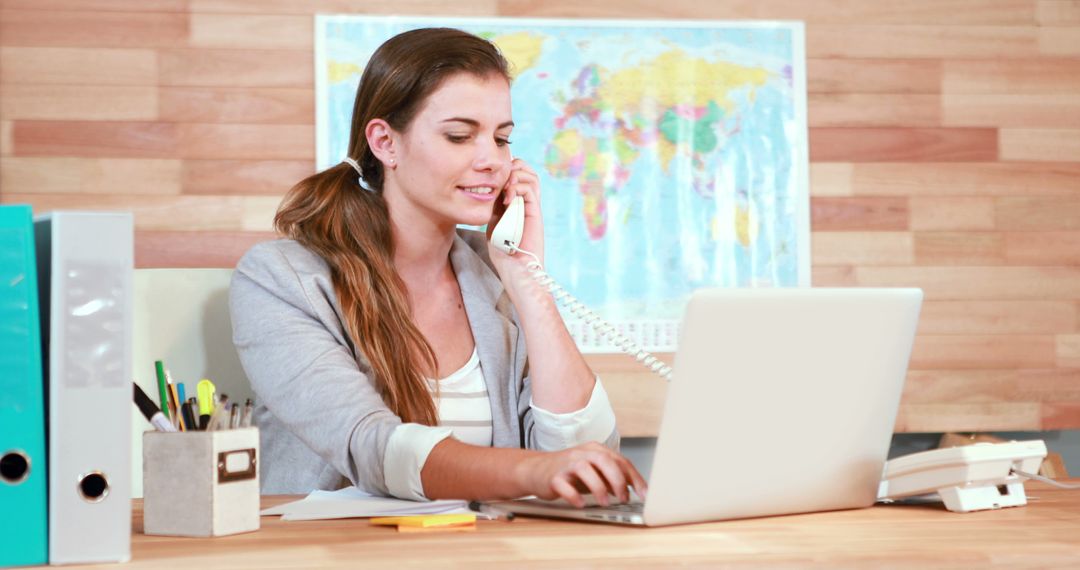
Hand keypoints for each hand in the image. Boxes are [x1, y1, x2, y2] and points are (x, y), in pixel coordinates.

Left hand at [487, 158, 543, 270]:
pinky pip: (530, 190)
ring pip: (531, 176)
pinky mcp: (535, 213)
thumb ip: (493, 207)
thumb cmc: (503, 252)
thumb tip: (484, 191)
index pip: (516, 173)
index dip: (504, 170)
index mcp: (516, 202)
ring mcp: (532, 207)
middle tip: (500, 180)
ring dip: (516, 176)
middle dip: (512, 168)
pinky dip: (517, 188)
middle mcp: (526, 202)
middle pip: (527, 170)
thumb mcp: (493, 223)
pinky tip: (506, 199)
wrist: (515, 269)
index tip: (490, 179)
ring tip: (505, 188)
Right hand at [515, 442, 647, 507]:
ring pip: (585, 470)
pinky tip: (580, 504)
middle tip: (624, 498)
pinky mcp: (553, 477)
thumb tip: (631, 490)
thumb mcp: (593, 471)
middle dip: (618, 481)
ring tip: (604, 502)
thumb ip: (610, 477)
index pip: (620, 461)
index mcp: (595, 450)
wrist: (535, 469)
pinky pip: (564, 485)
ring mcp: (567, 464)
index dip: (634, 477)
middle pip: (604, 461)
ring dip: (598, 488)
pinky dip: (574, 495)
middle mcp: (582, 453)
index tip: (643, 493)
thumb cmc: (567, 471)